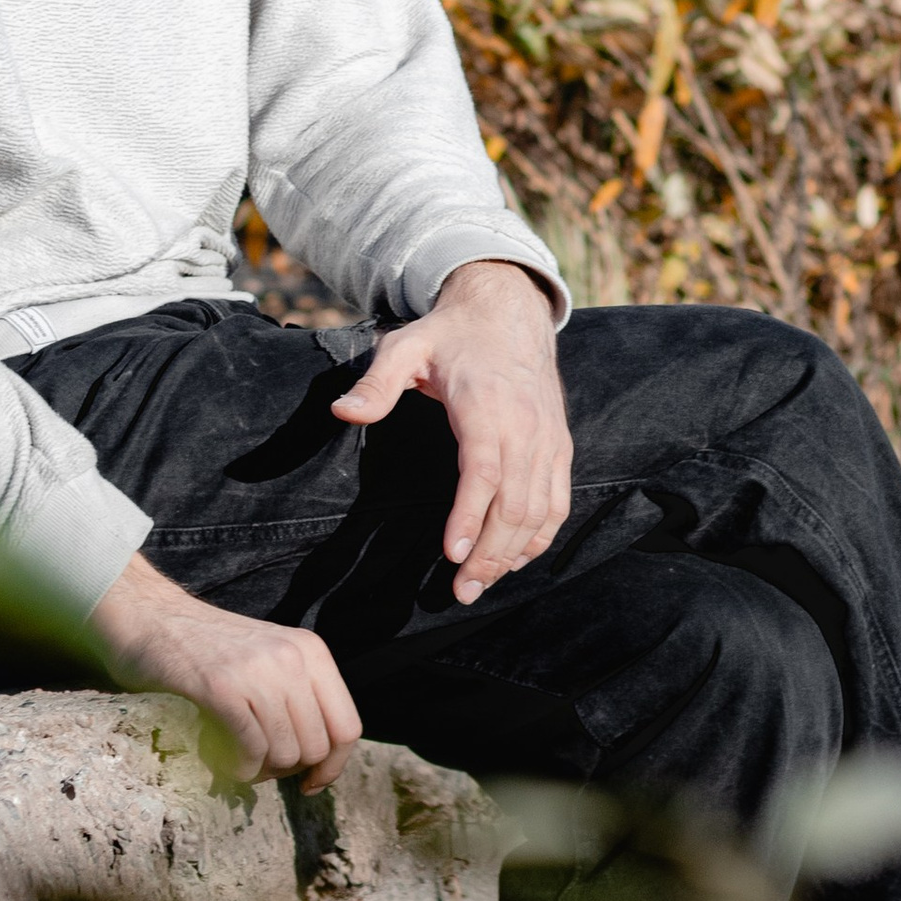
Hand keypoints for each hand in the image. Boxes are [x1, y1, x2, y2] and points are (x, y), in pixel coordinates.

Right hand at [91, 550, 361, 786]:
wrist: (147, 616)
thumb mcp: (268, 661)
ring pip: (285, 754)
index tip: (309, 785)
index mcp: (311, 651)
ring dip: (257, 770)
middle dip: (286, 770)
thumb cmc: (205, 651)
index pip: (348, 727)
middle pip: (315, 748)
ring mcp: (257, 670)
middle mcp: (292, 657)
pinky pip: (250, 750)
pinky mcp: (220, 686)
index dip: (332, 767)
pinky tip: (219, 758)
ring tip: (231, 754)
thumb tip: (319, 764)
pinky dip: (236, 767)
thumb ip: (298, 698)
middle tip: (253, 762)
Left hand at [331, 259, 569, 604]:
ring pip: (539, 509)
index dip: (470, 516)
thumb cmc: (452, 334)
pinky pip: (558, 501)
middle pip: (515, 502)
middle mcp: (525, 426)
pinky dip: (540, 535)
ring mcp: (547, 439)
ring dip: (513, 553)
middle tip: (461, 590)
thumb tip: (342, 412)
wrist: (508, 310)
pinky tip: (515, 559)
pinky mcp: (559, 446)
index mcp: (486, 405)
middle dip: (489, 553)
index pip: (483, 470)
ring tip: (481, 584)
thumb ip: (376, 383)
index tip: (452, 554)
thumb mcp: (405, 345)